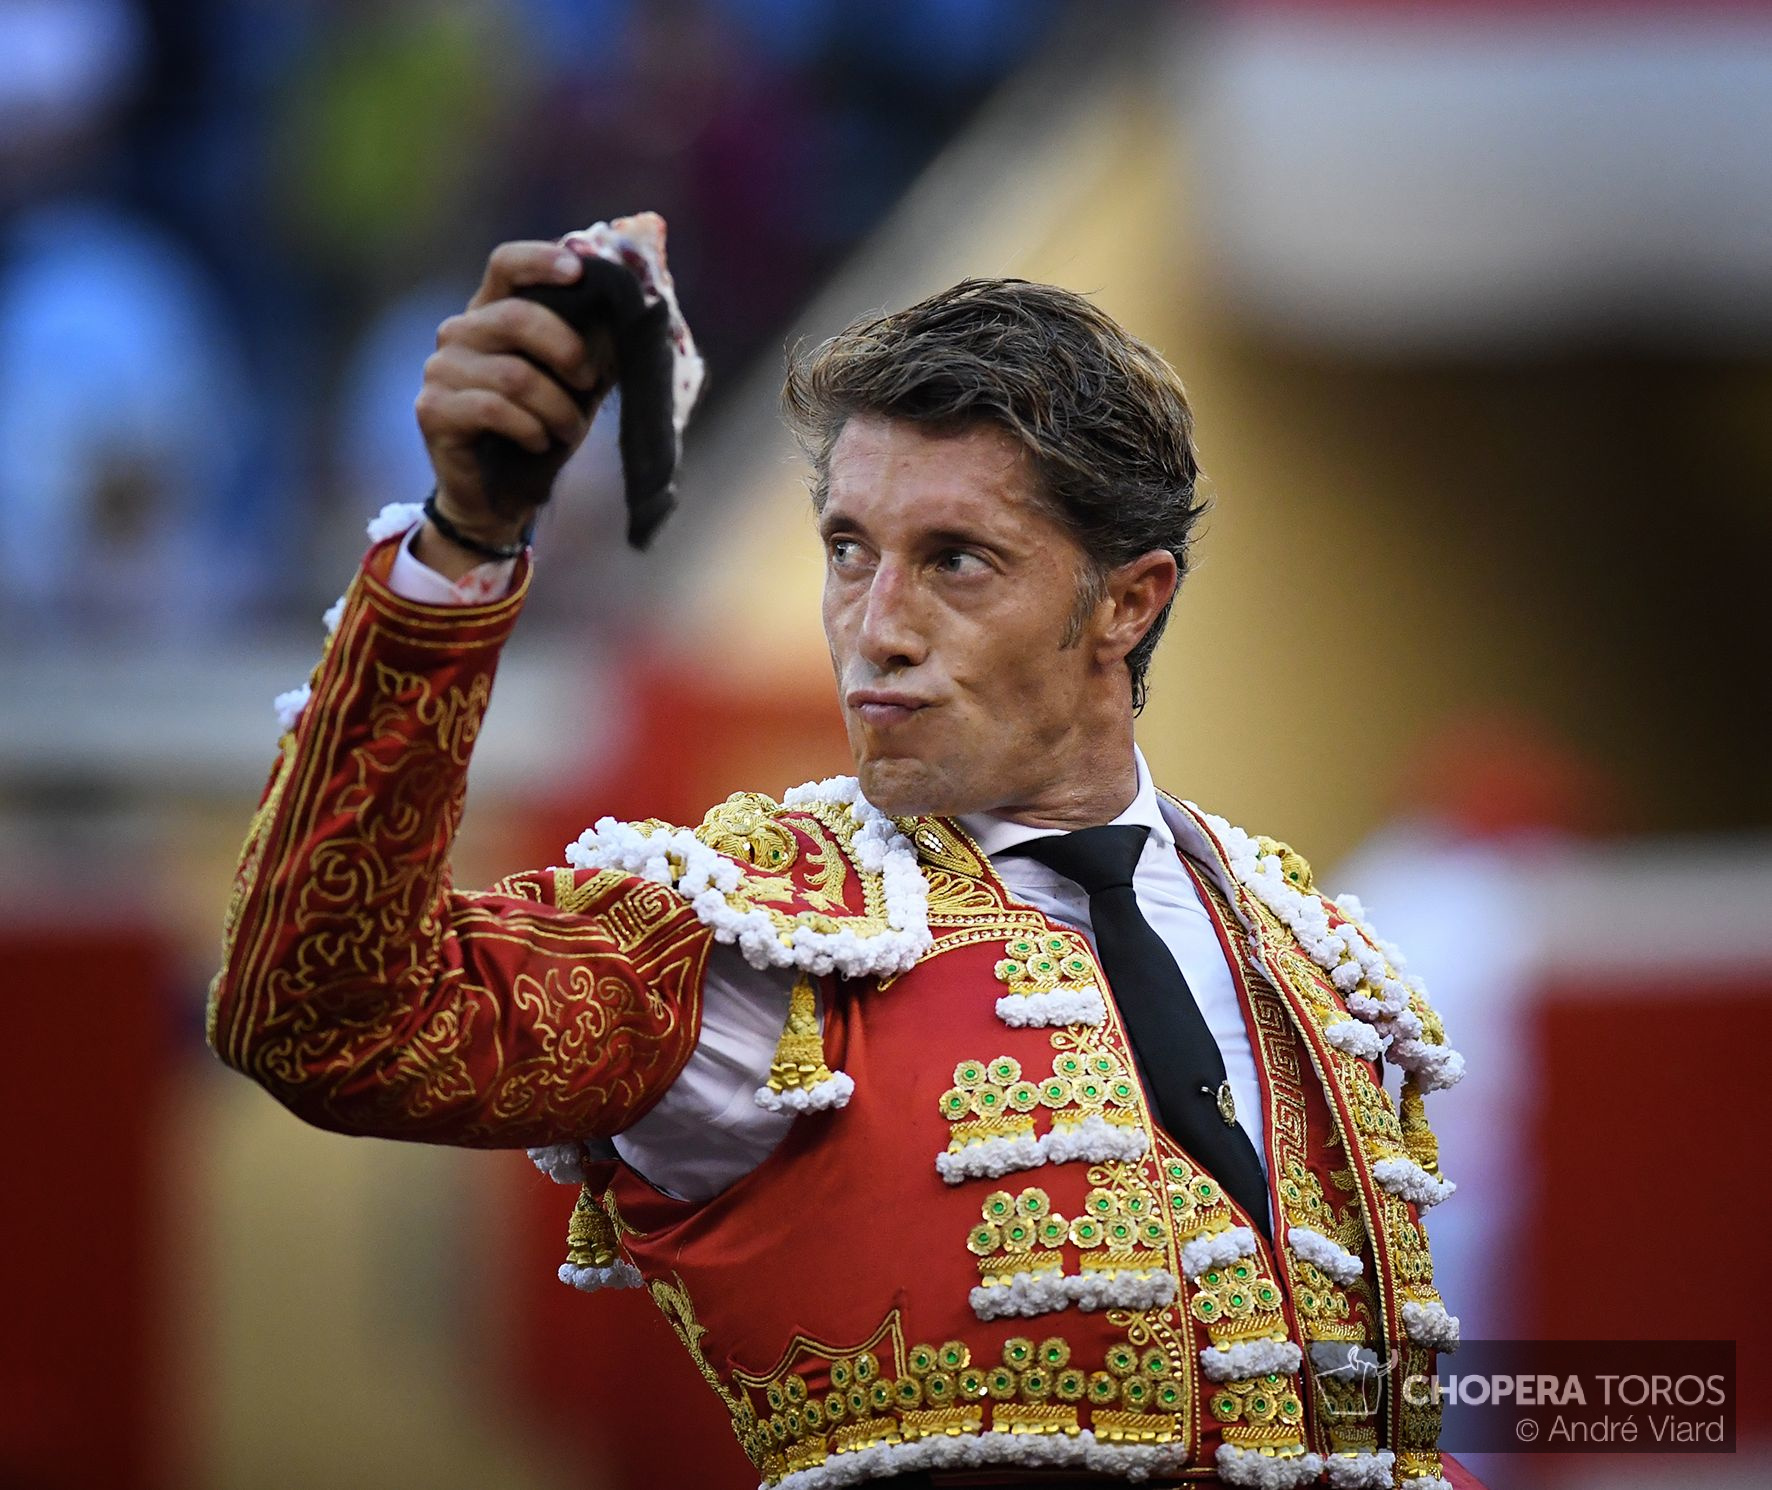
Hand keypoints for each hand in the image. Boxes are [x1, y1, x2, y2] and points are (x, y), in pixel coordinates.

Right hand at [415, 241, 616, 556]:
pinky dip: (529, 429)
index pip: (506, 264)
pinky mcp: (433, 409)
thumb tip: (641, 309)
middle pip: (515, 316)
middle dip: (567, 351)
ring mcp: (440, 369)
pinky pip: (492, 408)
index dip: (540, 260)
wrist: (506, 496)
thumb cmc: (544, 430)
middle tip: (588, 382)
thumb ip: (598, 344)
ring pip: (514, 374)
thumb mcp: (579, 383)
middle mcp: (459, 332)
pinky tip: (536, 442)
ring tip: (565, 430)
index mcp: (492, 313)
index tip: (578, 272)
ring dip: (556, 408)